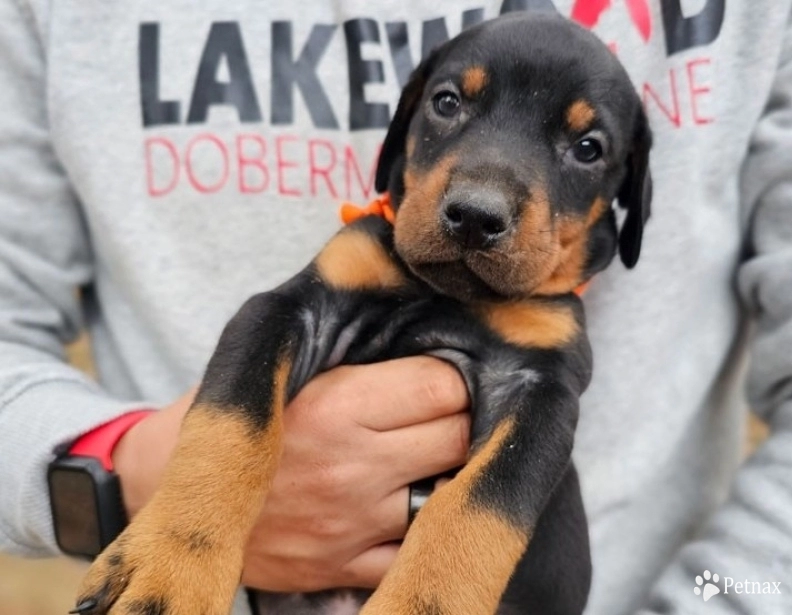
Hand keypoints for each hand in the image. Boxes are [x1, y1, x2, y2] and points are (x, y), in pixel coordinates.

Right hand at [112, 357, 469, 592]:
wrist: (170, 485)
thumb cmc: (237, 413)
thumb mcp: (286, 363)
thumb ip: (356, 356)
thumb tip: (429, 344)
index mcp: (336, 407)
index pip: (444, 386)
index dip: (450, 375)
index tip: (439, 376)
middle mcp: (351, 468)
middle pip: (458, 437)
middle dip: (457, 418)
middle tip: (437, 412)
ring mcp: (351, 524)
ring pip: (448, 493)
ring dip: (445, 471)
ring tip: (424, 454)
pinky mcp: (343, 566)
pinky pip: (415, 547)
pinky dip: (421, 525)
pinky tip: (404, 500)